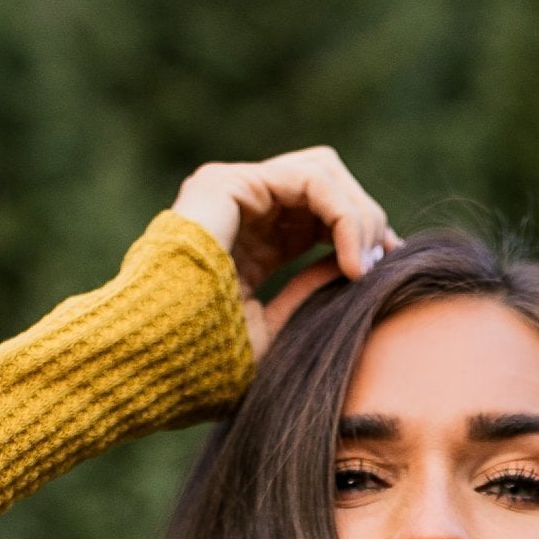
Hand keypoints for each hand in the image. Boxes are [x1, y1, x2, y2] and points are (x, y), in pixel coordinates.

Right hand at [173, 149, 398, 358]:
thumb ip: (310, 294)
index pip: (319, 214)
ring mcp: (230, 190)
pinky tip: (353, 259)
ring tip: (366, 264)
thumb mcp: (273, 334)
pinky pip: (311, 178)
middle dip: (366, 221)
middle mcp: (241, 209)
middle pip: (327, 184)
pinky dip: (345, 214)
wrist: (151, 364)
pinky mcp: (227, 183)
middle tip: (382, 264)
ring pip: (323, 172)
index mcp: (251, 242)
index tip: (387, 270)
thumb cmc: (202, 367)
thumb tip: (361, 265)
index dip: (361, 234)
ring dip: (359, 215)